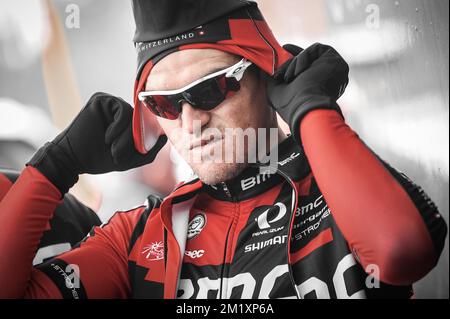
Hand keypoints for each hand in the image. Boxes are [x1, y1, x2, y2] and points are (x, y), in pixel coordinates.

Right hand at [27, 92, 166, 193]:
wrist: (74, 159)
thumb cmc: (101, 159)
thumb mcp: (131, 159)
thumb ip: (148, 150)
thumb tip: (164, 137)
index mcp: (129, 122)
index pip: (148, 123)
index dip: (150, 135)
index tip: (144, 148)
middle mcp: (122, 110)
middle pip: (142, 120)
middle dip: (134, 140)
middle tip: (119, 154)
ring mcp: (112, 103)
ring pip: (133, 115)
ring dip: (126, 136)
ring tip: (112, 148)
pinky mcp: (102, 99)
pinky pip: (122, 109)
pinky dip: (119, 126)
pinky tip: (107, 137)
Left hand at [267, 43, 348, 145]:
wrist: (305, 109)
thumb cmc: (290, 105)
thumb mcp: (275, 90)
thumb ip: (273, 77)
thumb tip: (264, 67)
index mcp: (320, 88)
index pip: (308, 68)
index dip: (295, 59)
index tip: (284, 49)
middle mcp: (330, 79)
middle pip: (309, 60)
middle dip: (293, 57)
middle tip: (283, 51)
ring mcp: (335, 70)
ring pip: (311, 54)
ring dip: (295, 62)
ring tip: (289, 76)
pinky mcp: (336, 61)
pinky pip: (317, 49)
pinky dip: (304, 57)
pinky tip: (299, 72)